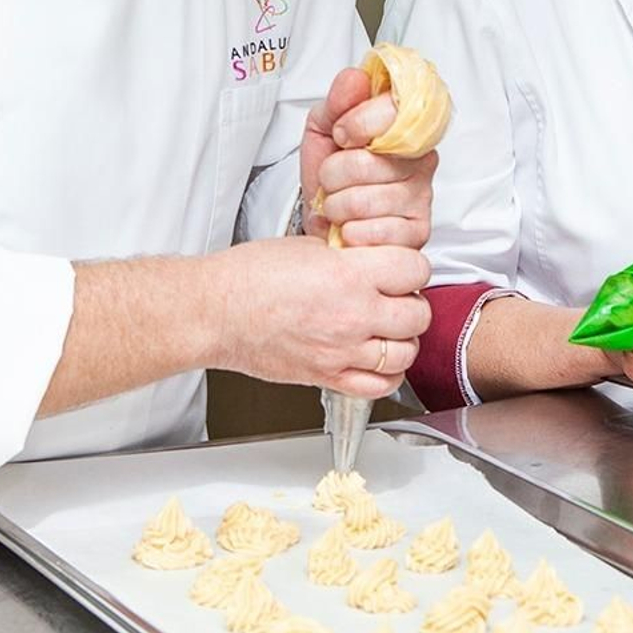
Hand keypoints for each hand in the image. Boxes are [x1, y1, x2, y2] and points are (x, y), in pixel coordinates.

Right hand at [211, 235, 431, 396]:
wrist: (215, 312)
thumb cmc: (249, 277)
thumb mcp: (310, 246)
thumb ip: (352, 255)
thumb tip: (375, 257)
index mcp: (350, 275)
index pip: (416, 270)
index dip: (412, 267)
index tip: (402, 268)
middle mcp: (352, 315)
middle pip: (418, 315)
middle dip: (412, 302)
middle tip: (397, 297)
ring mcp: (342, 350)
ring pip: (406, 353)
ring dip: (403, 340)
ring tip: (389, 328)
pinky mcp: (327, 376)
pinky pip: (379, 386)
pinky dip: (388, 374)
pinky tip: (379, 359)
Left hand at [301, 65, 436, 248]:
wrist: (327, 218)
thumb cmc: (331, 173)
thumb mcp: (324, 127)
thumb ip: (338, 100)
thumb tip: (355, 78)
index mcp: (405, 126)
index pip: (395, 110)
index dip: (358, 123)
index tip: (342, 134)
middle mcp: (422, 158)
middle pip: (366, 162)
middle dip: (333, 174)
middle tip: (334, 177)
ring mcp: (422, 196)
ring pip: (363, 201)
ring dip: (336, 206)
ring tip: (340, 203)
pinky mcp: (417, 231)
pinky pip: (372, 232)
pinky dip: (349, 232)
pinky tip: (353, 225)